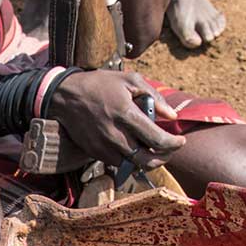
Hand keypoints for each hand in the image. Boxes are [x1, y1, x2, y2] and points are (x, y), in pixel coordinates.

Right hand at [48, 71, 185, 168]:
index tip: (180, 141)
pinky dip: (129, 159)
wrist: (65, 97)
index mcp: (126, 114)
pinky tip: (132, 147)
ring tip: (151, 149)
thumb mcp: (129, 80)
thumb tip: (171, 115)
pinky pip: (117, 163)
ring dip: (146, 160)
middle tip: (169, 150)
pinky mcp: (94, 152)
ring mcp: (103, 146)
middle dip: (163, 158)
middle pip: (147, 160)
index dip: (174, 144)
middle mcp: (115, 135)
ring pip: (133, 165)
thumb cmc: (99, 85)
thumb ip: (154, 96)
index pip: (157, 140)